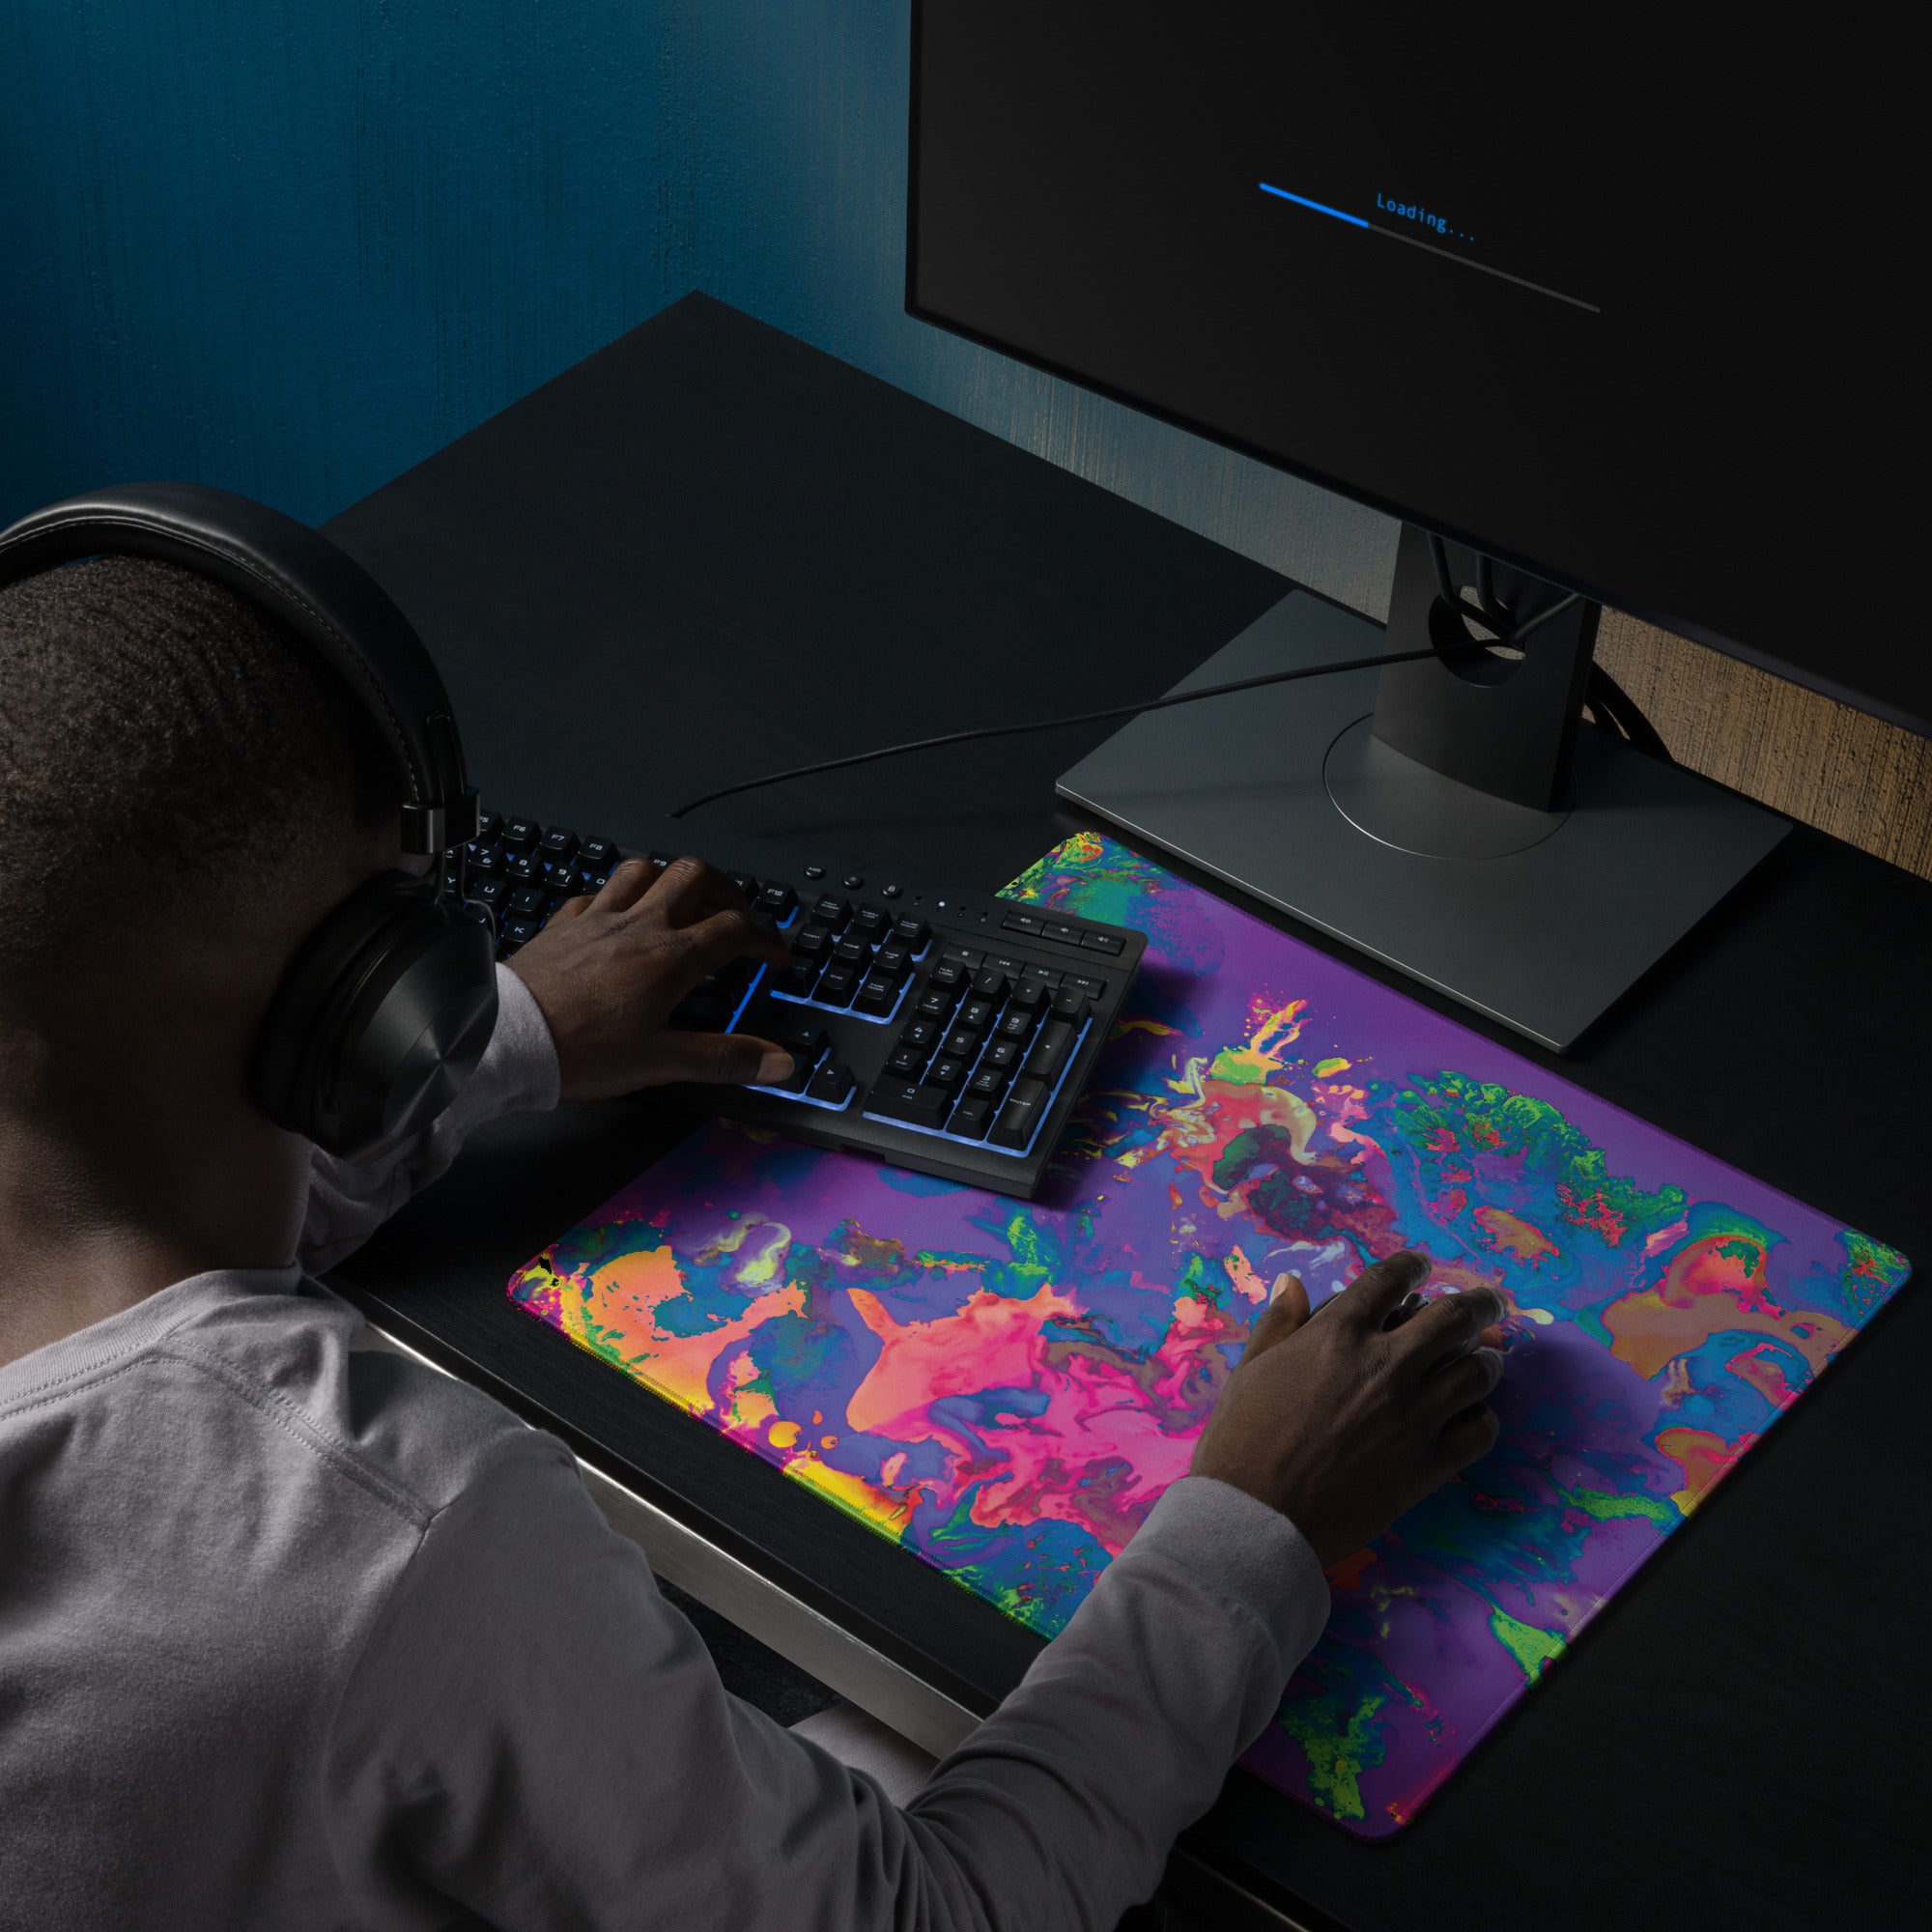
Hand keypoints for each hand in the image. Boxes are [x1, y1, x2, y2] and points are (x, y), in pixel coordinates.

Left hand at [505, 856, 795, 1101]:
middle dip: (725, 889)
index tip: (775, 957)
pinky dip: (614, 898)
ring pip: (644, 871)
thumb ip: (723, 1059)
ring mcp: (597, 919)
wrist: (504, 1038)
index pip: (736, 929)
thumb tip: (778, 1062)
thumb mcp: (660, 1062)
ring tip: (681, 902)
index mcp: (669, 957)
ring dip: (670, 879)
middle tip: (735, 914)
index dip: (766, 938)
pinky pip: (593, 894)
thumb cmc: (577, 1050)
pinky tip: (615, 916)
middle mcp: (638, 925)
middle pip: (695, 876)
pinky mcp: (562, 925)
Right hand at [1190, 1251, 1503, 1565]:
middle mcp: (1385, 1366)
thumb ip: (1278, 1323)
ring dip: (1487, 1359)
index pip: (1388, 1280)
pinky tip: (1473, 1416)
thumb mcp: (1250, 1368)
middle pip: (1453, 1317)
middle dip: (1478, 1303)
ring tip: (1487, 1359)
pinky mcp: (1427, 1465)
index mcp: (1338, 1335)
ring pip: (1477, 1373)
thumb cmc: (1240, 1438)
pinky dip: (1483, 1418)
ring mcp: (1413, 1416)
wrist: (1255, 1515)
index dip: (1410, 1266)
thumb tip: (1293, 1283)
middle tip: (1487, 1303)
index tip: (1420, 1265)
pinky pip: (1479, 1433)